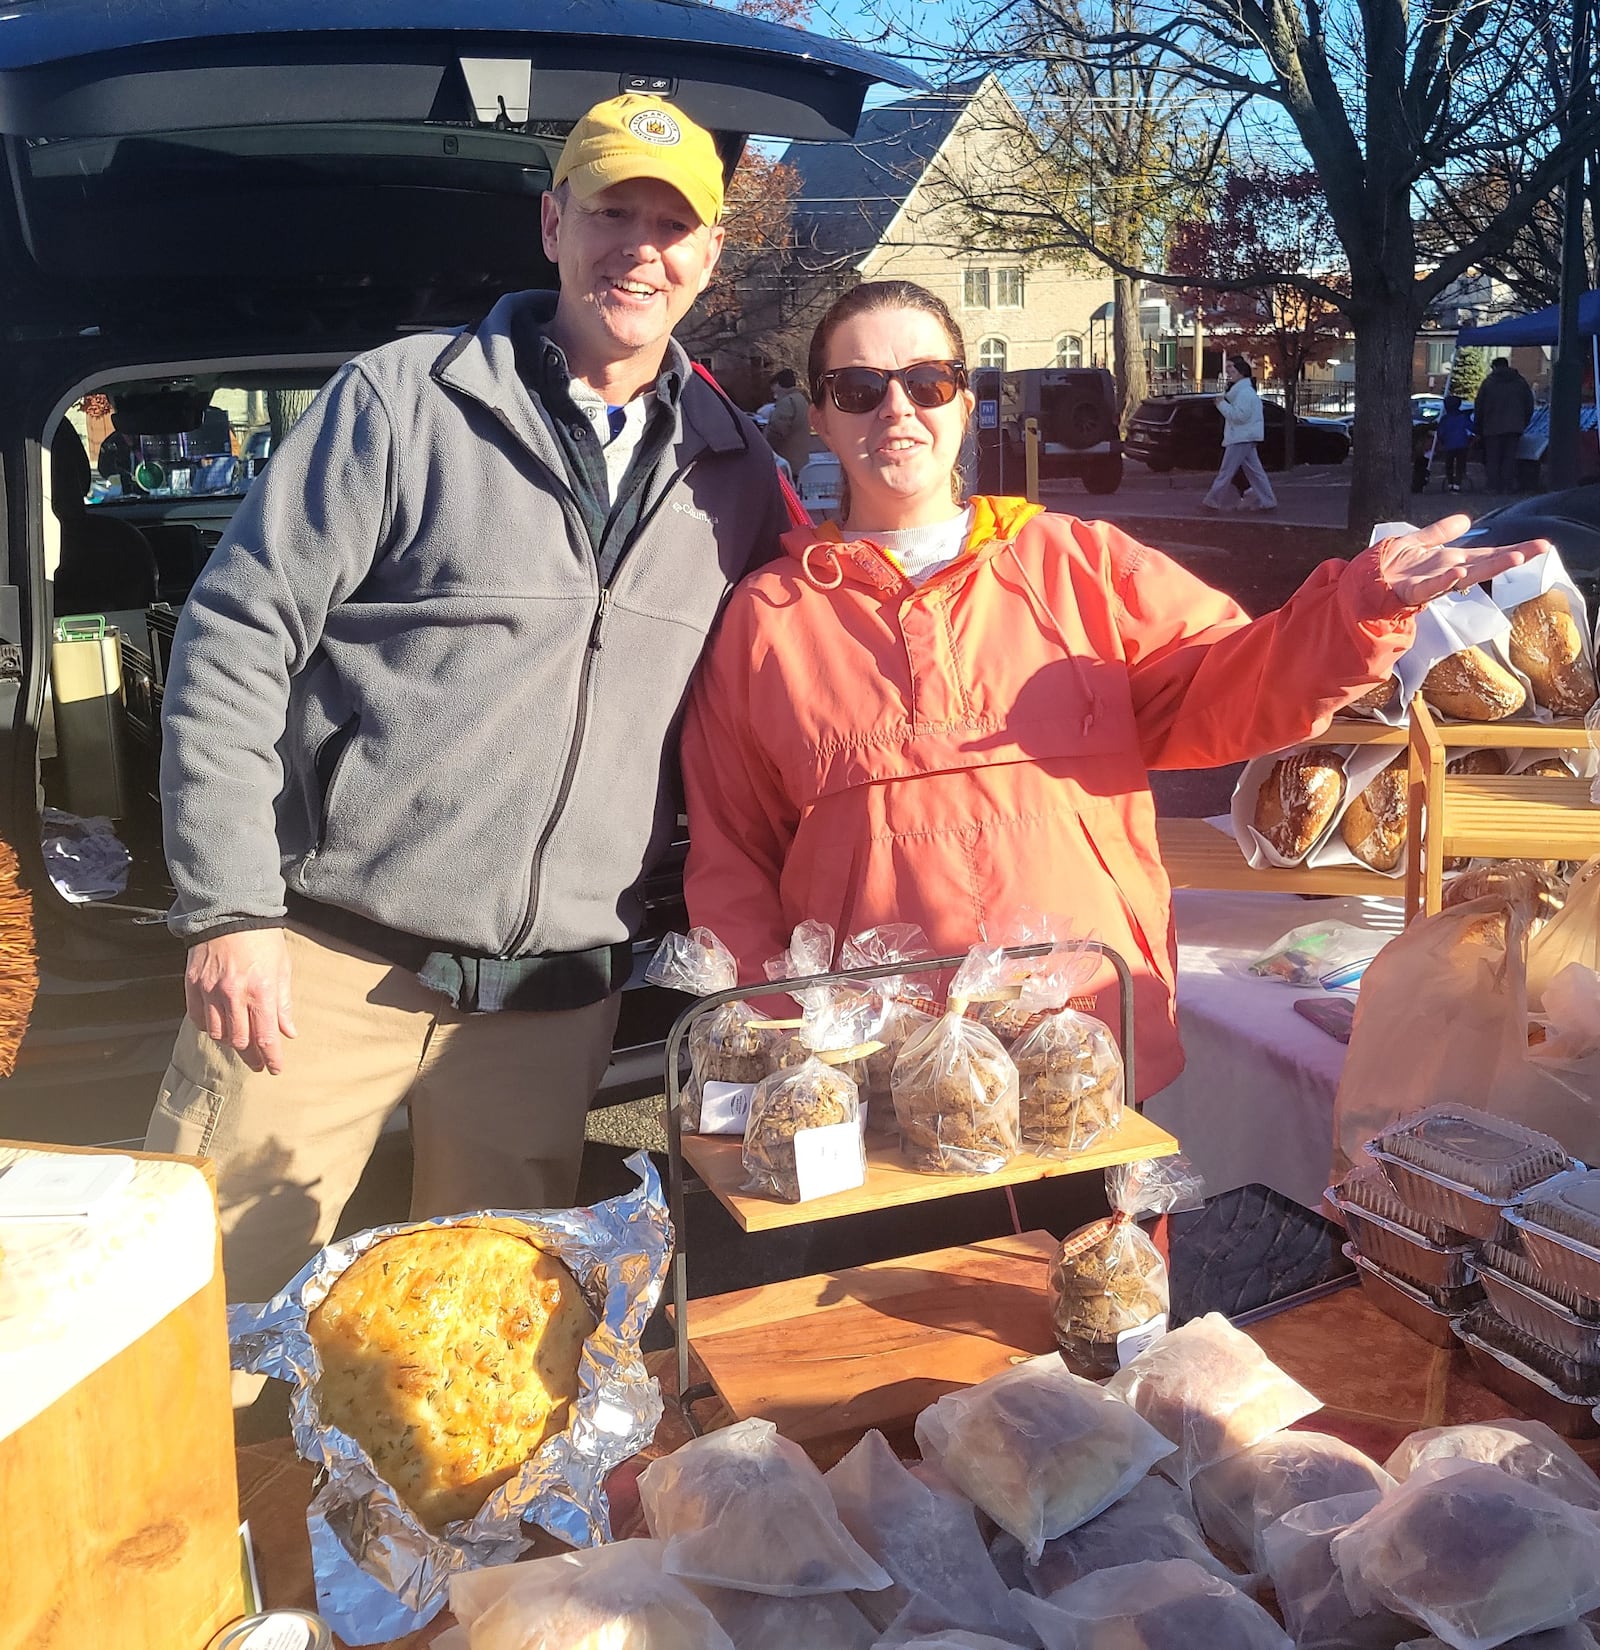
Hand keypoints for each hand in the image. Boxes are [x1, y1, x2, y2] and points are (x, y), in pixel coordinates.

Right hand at [185, 929, 296, 1074]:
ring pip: (218, 1034)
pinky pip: (199, 1018)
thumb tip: (289, 1032)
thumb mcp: (282, 968)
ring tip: (240, 1042)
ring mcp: (210, 991)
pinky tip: (219, 1025)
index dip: (272, 1058)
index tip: (275, 1069)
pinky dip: (210, 1026)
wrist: (230, 912)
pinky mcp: (193, 985)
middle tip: (259, 1062)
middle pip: (239, 1041)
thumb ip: (283, 1004)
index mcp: (261, 991)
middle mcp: (234, 995)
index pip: (266, 1037)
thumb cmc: (262, 939)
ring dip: (230, 1041)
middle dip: (251, 1056)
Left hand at [1376, 514, 1544, 607]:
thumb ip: (1441, 532)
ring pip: (1465, 575)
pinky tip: (1459, 572)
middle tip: (1541, 548)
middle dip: (1512, 556)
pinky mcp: (1413, 591)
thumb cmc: (1390, 567)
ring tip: (1514, 557)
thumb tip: (1466, 521)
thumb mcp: (1417, 543)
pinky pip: (1431, 586)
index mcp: (1450, 561)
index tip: (1541, 544)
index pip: (1487, 553)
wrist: (1362, 585)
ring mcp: (1432, 583)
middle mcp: (1446, 572)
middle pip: (1485, 563)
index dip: (1513, 549)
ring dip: (1489, 566)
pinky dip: (1445, 580)